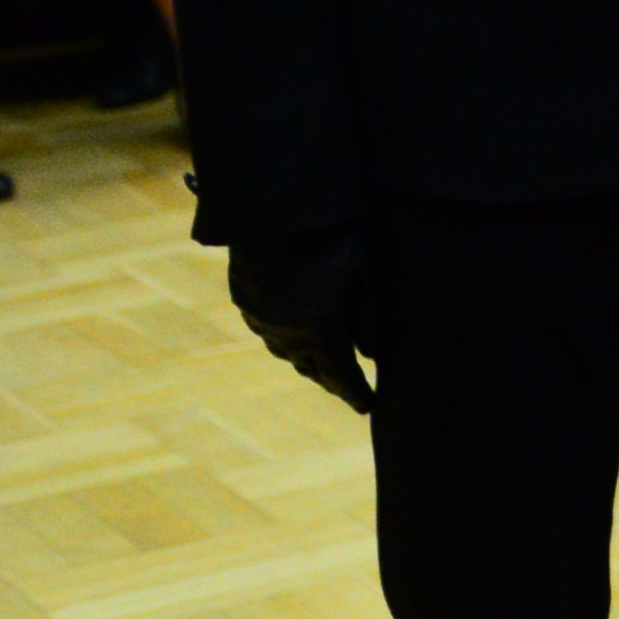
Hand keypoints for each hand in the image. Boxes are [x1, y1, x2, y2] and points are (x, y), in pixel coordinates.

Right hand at [226, 233, 376, 414]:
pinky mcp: (244, 300)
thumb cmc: (333, 238)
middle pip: (313, 369)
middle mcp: (287, 334)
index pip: (342, 376)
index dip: (357, 394)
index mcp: (321, 333)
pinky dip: (283, 337)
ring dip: (306, 361)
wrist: (274, 211)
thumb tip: (374, 355)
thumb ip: (373, 315)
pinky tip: (291, 333)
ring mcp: (261, 318)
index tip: (369, 407)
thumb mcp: (368, 272)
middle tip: (348, 389)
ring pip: (286, 353)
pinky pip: (266, 329)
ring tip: (321, 365)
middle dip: (333, 381)